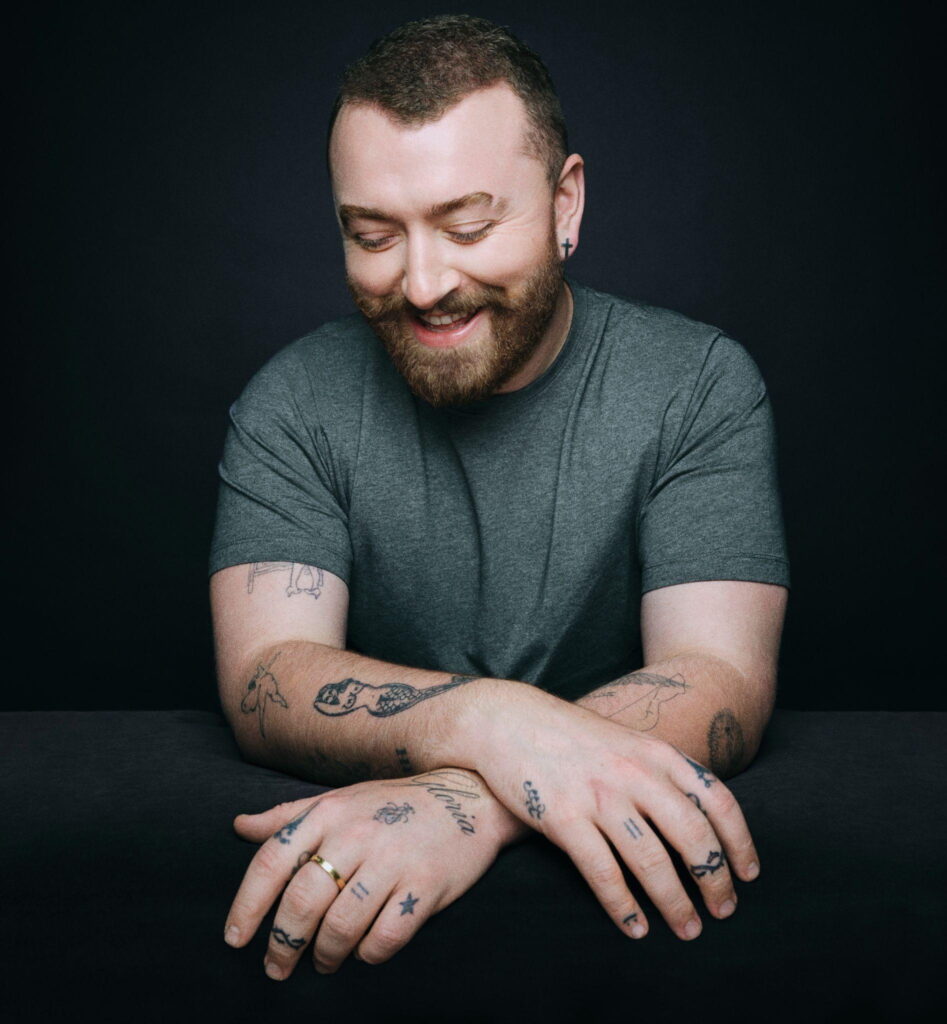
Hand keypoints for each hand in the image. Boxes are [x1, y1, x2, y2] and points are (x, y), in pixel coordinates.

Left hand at [223, 769, 514, 978]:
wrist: (470, 796)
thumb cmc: (394, 804)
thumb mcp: (341, 799)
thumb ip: (289, 816)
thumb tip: (238, 826)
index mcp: (330, 811)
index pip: (272, 860)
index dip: (247, 905)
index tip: (235, 939)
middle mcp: (358, 832)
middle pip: (302, 901)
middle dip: (282, 944)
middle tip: (276, 967)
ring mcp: (394, 859)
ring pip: (341, 926)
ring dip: (325, 955)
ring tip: (323, 962)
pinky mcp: (427, 884)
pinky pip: (385, 937)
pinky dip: (368, 954)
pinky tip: (365, 952)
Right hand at [465, 683, 760, 940]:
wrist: (506, 721)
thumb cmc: (568, 736)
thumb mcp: (625, 741)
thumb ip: (659, 771)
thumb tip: (700, 814)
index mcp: (655, 752)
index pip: (717, 800)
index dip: (739, 842)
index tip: (749, 874)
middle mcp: (634, 773)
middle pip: (692, 835)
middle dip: (714, 880)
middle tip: (724, 911)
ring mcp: (598, 795)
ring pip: (652, 861)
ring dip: (675, 903)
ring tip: (687, 929)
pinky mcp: (563, 817)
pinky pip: (603, 873)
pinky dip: (624, 906)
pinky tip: (635, 926)